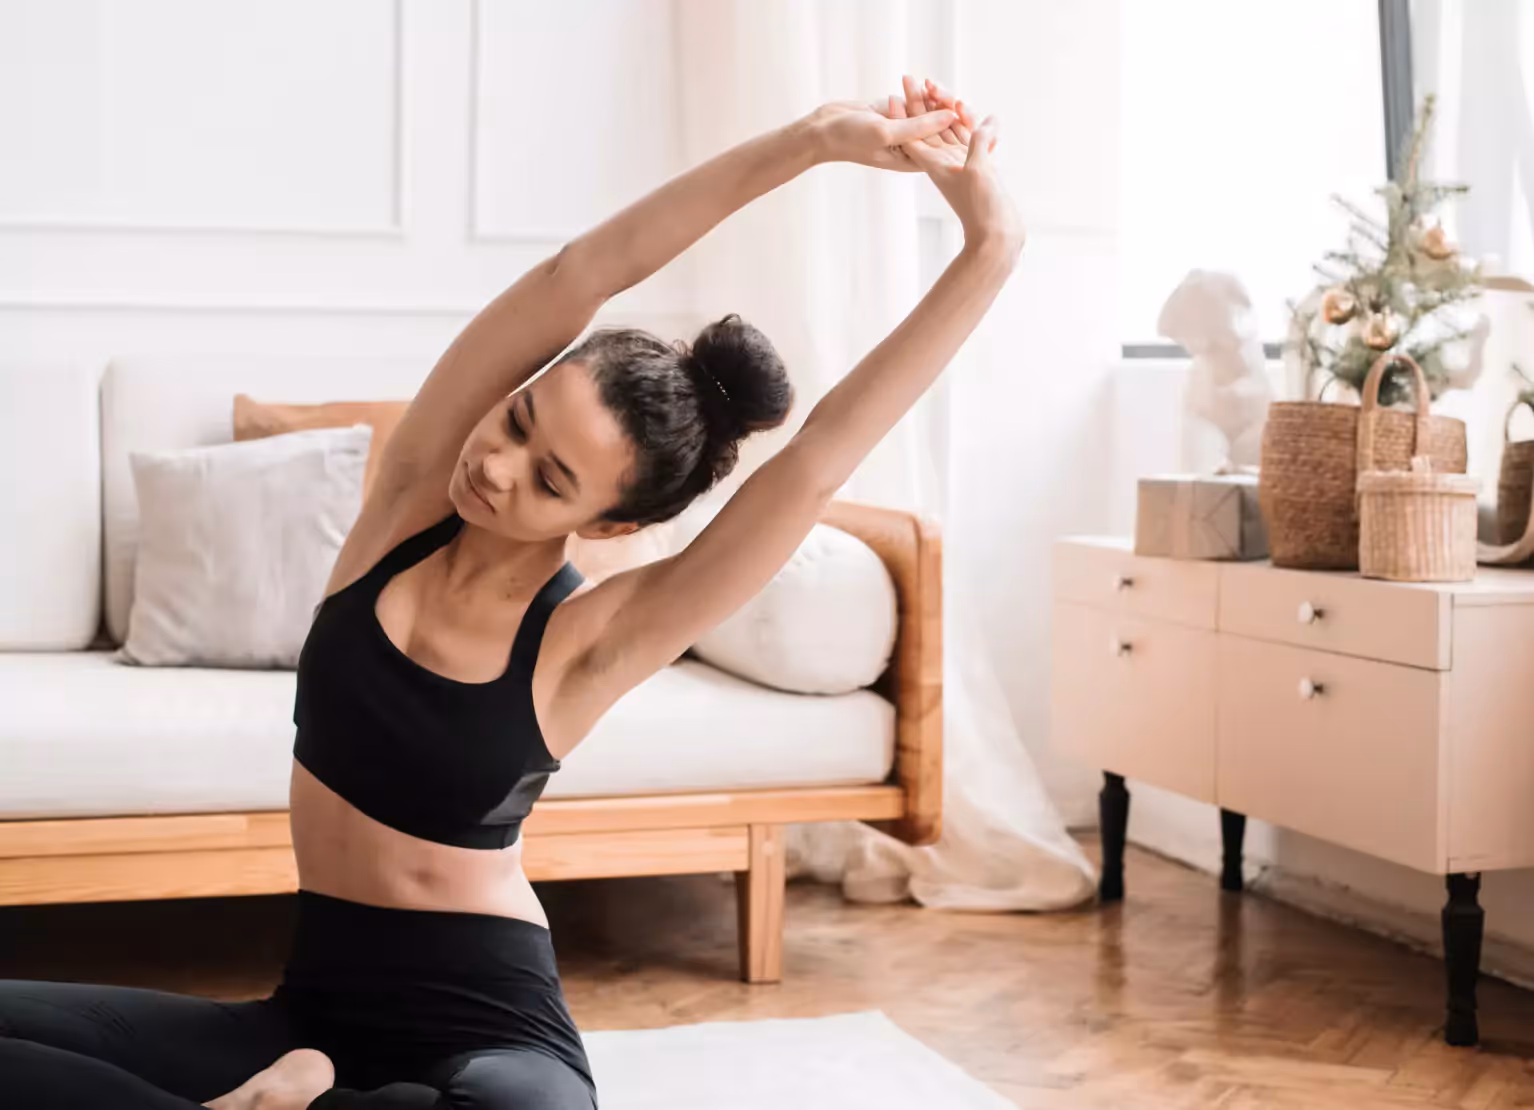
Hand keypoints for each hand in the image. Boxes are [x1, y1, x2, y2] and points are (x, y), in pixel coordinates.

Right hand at [802, 99, 956, 171]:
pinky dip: (917, 91)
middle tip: (949, 95)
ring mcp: (905, 128)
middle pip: (941, 128)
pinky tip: (916, 80)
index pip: (947, 148)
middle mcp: (913, 146)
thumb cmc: (851, 138)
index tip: (965, 112)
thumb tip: (951, 115)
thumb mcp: (887, 132)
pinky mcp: (897, 112)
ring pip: (929, 111)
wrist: (823, 128)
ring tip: (929, 84)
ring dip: (931, 96)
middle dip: (948, 110)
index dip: (961, 132)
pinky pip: (915, 101)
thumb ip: (919, 126)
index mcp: (915, 159)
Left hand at [884, 76, 1024, 255]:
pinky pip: (968, 139)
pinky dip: (966, 123)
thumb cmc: (983, 209)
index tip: (895, 92)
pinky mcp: (976, 167)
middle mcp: (944, 163)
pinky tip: (964, 106)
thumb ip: (980, 143)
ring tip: (934, 86)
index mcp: (936, 166)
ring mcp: (960, 164)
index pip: (913, 134)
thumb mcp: (979, 172)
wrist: (996, 238)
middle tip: (910, 78)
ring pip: (947, 130)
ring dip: (940, 109)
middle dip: (919, 103)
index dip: (904, 113)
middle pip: (926, 128)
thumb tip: (988, 120)